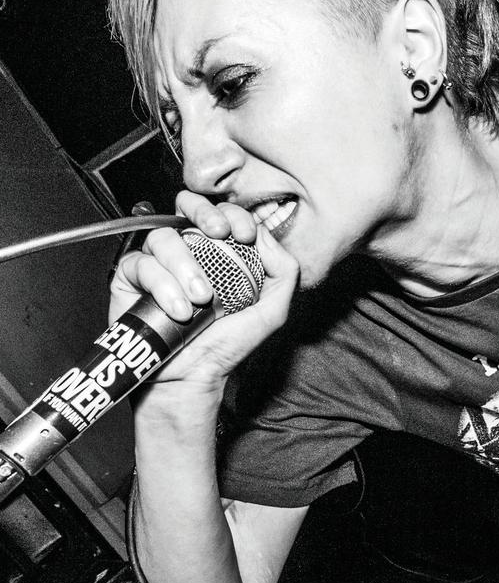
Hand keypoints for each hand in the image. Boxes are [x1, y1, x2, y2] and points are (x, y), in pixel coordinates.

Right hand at [107, 191, 299, 393]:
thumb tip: (267, 236)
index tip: (244, 235)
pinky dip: (162, 285)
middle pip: (186, 206)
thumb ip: (283, 272)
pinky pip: (142, 263)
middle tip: (218, 233)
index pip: (223, 215)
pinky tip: (179, 310)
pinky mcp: (131, 278)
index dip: (234, 214)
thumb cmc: (226, 346)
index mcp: (218, 253)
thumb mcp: (271, 310)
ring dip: (185, 265)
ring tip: (200, 298)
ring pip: (165, 237)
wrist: (192, 376)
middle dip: (205, 213)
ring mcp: (158, 263)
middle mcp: (187, 252)